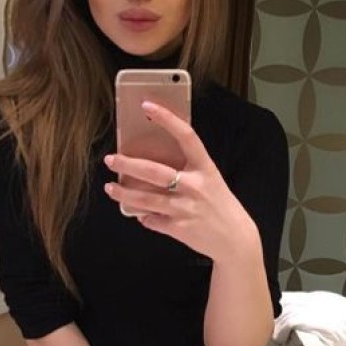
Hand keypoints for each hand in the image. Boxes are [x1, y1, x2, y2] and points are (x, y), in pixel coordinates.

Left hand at [104, 100, 257, 262]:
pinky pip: (152, 221)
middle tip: (110, 159)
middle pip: (154, 171)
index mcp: (205, 168)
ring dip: (124, 193)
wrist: (235, 239)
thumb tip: (153, 163)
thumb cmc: (220, 205)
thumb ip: (188, 170)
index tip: (147, 106)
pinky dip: (143, 217)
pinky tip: (138, 214)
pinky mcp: (179, 229)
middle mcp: (195, 186)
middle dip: (128, 164)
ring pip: (146, 199)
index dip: (167, 119)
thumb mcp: (210, 180)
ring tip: (110, 187)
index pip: (186, 136)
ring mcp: (186, 208)